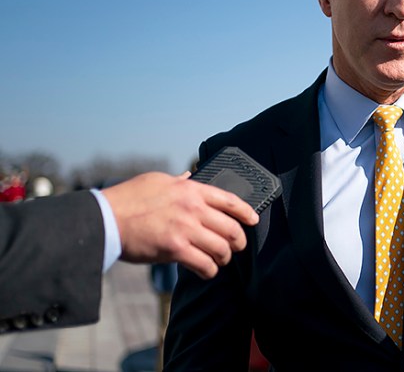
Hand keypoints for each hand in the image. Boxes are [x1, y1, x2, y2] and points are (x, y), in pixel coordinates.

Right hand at [101, 171, 259, 278]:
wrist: (106, 218)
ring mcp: (185, 229)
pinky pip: (204, 264)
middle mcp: (193, 208)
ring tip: (220, 260)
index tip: (253, 220)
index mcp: (191, 190)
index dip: (246, 212)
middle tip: (236, 247)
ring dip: (224, 257)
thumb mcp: (157, 180)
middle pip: (231, 228)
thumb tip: (188, 176)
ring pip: (221, 248)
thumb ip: (178, 182)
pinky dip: (210, 270)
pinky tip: (207, 271)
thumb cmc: (128, 198)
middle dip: (238, 240)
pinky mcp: (175, 249)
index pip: (229, 200)